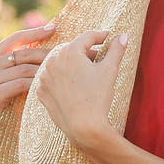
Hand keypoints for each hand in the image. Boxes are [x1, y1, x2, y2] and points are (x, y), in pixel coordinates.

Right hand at [0, 24, 54, 119]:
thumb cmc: (12, 99)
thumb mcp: (14, 75)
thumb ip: (23, 59)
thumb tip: (49, 35)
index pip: (16, 38)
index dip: (35, 32)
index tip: (54, 28)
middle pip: (23, 53)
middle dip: (46, 54)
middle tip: (65, 57)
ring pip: (25, 68)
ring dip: (44, 71)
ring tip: (61, 73)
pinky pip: (22, 83)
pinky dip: (37, 84)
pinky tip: (49, 87)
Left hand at [32, 28, 126, 156]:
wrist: (83, 127)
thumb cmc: (98, 97)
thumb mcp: (110, 70)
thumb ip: (116, 49)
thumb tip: (122, 36)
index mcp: (69, 52)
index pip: (87, 37)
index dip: (101, 35)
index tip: (109, 37)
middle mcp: (52, 61)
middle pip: (73, 50)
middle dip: (87, 52)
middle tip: (100, 58)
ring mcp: (44, 77)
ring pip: (61, 64)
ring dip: (74, 65)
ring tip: (88, 74)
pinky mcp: (41, 91)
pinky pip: (53, 79)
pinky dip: (63, 79)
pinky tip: (75, 87)